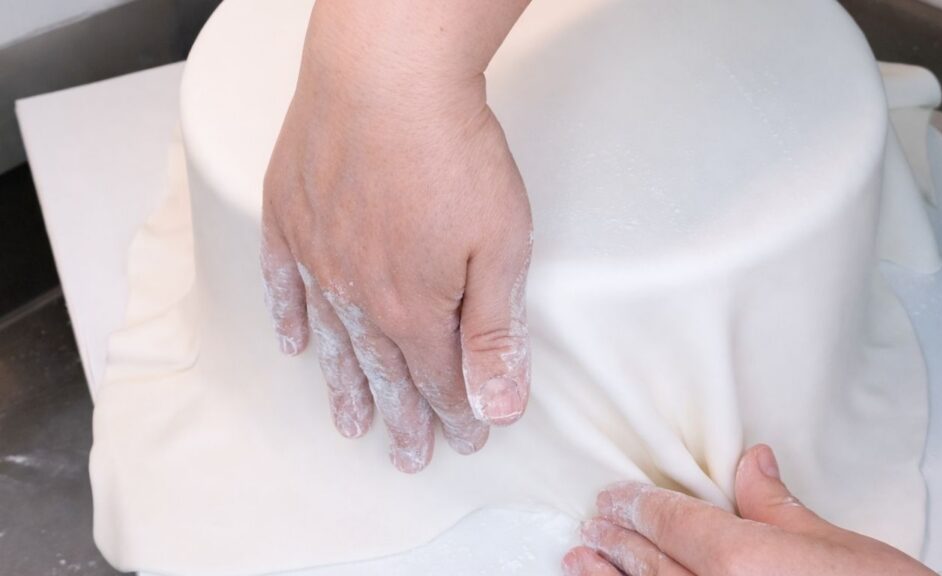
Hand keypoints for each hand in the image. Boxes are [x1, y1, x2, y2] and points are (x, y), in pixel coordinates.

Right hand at [260, 1, 532, 472]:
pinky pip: (284, 283)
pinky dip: (292, 318)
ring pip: (334, 340)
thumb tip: (497, 407)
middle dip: (401, 419)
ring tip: (349, 424)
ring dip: (346, 387)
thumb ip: (494, 332)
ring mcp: (317, 257)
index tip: (464, 440)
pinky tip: (297, 344)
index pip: (437, 379)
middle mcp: (357, 295)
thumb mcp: (501, 247)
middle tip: (405, 457)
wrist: (387, 76)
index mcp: (413, 308)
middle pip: (383, 372)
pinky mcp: (290, 216)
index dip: (454, 414)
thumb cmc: (452, 152)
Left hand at [564, 445, 937, 575]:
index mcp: (741, 561)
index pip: (672, 523)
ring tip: (579, 559)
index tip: (615, 497)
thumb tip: (751, 462)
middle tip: (591, 522)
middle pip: (651, 564)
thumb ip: (776, 507)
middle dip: (618, 540)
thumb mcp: (834, 545)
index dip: (640, 506)